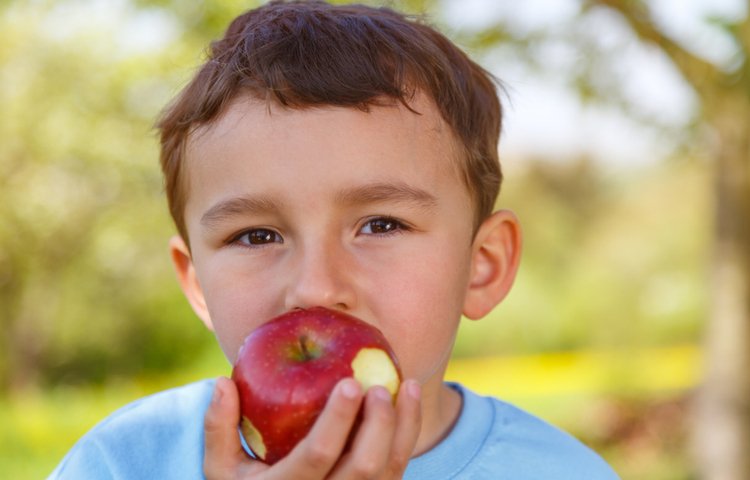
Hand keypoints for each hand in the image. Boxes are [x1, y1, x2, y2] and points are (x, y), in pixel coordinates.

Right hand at [203, 376, 421, 478]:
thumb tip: (221, 383)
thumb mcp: (221, 468)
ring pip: (390, 471)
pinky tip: (408, 400)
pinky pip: (398, 470)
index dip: (338, 420)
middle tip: (378, 385)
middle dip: (377, 424)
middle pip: (364, 467)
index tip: (350, 382)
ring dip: (403, 426)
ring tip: (407, 384)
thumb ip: (219, 428)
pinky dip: (408, 434)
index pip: (318, 456)